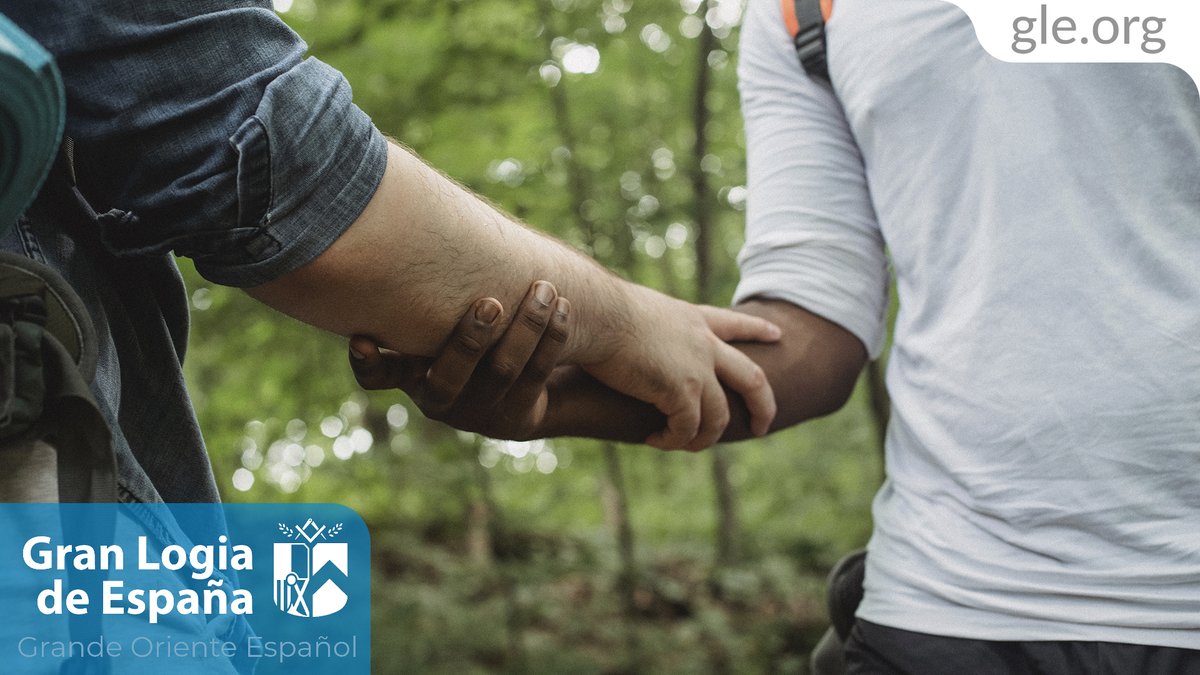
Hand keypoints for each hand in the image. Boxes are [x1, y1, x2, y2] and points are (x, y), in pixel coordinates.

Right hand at [349, 281, 570, 439]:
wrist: (520, 388)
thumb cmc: (472, 334)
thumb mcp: (443, 320)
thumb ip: (429, 290)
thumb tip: (413, 218)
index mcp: (410, 374)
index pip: (379, 377)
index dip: (369, 363)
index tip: (363, 339)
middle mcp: (438, 400)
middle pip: (450, 377)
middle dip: (471, 339)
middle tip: (490, 303)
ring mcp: (478, 414)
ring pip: (502, 372)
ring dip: (527, 327)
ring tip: (544, 289)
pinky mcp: (515, 418)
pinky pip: (536, 376)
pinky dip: (551, 338)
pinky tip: (562, 306)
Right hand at [581, 284, 779, 450]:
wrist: (595, 313)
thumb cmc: (599, 308)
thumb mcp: (634, 310)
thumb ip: (645, 328)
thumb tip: (627, 340)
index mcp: (692, 319)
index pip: (733, 324)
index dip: (756, 330)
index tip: (777, 335)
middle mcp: (703, 344)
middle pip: (751, 378)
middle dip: (763, 405)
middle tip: (763, 426)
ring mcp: (697, 369)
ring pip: (719, 416)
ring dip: (705, 438)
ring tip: (685, 445)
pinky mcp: (680, 392)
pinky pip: (687, 429)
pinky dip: (673, 440)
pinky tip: (655, 439)